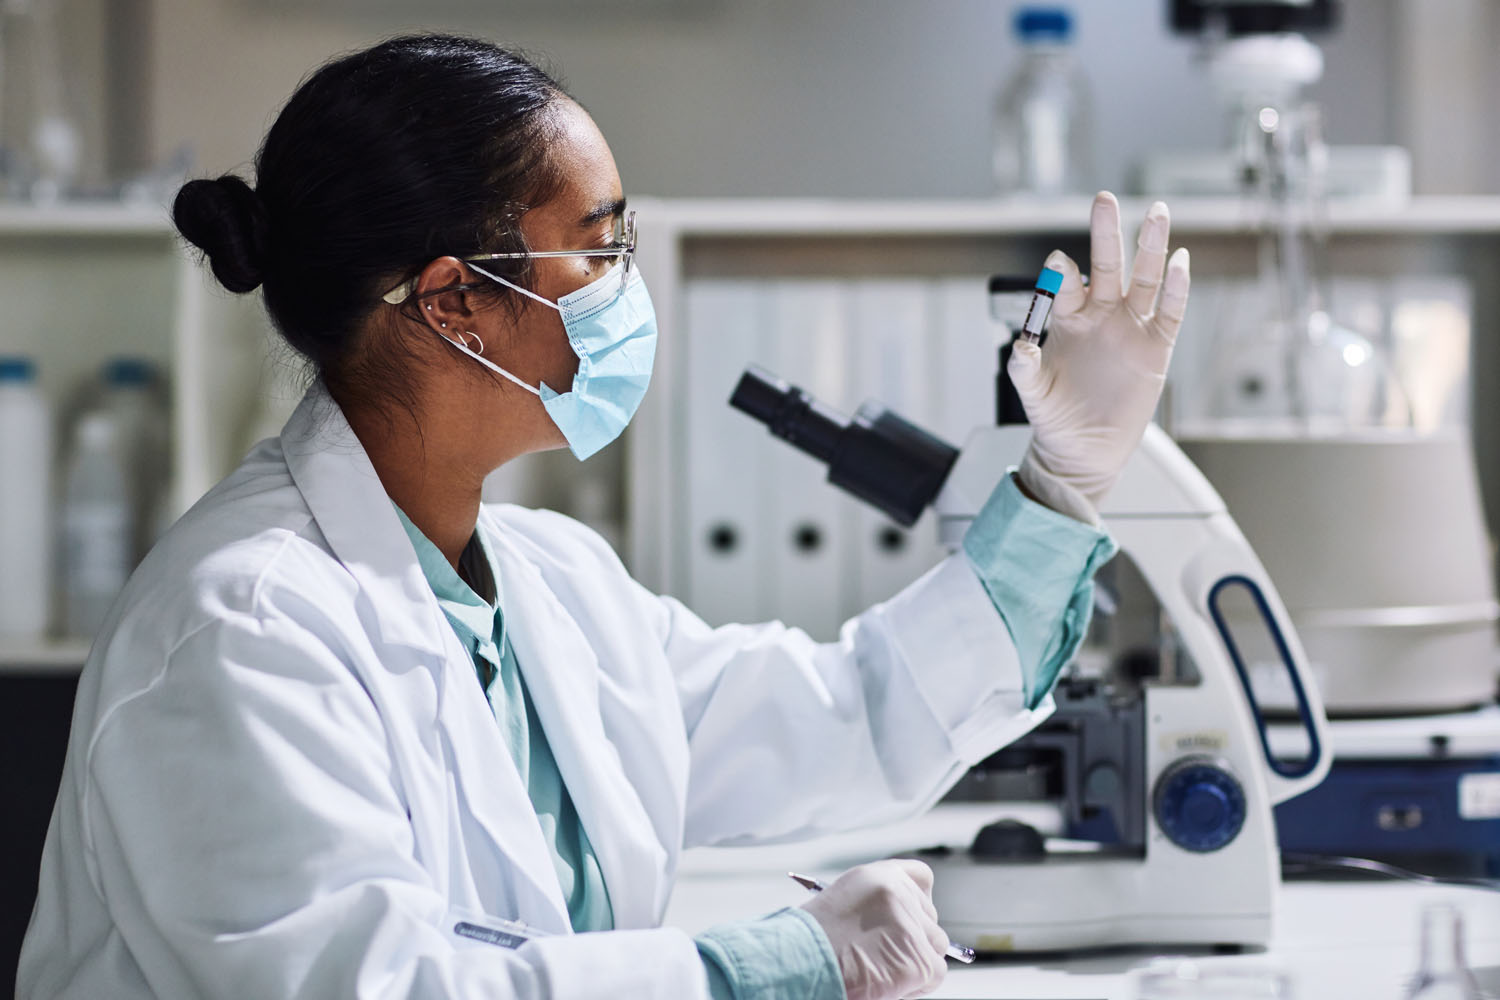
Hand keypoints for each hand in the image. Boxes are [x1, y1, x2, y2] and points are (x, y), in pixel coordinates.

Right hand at [799, 860, 948, 999]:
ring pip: (935, 947)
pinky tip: (886, 984)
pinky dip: (916, 986)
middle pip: (930, 919)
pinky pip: (934, 974)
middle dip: (914, 940)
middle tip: (883, 957)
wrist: (799, 964)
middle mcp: (899, 893)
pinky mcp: (919, 959)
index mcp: (878, 876)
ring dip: (915, 963)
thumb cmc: (811, 942)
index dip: (919, 903)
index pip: (921, 879)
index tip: (914, 919)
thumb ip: (879, 906)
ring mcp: (911, 926)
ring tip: (880, 970)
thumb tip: (902, 924)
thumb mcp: (845, 904)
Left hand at [1009, 191, 1190, 523]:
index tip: (1058, 264)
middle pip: (1107, 265)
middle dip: (1106, 233)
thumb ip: (1025, 367)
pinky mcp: (1156, 348)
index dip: (1062, 273)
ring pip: (1144, 278)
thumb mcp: (1033, 392)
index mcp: (1068, 318)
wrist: (1083, 449)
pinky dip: (1178, 289)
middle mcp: (1101, 314)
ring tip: (1156, 212)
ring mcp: (1131, 327)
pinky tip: (1180, 262)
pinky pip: (1170, 313)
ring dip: (1151, 246)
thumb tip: (1020, 344)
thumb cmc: (1054, 415)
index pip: (1066, 284)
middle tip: (1103, 200)